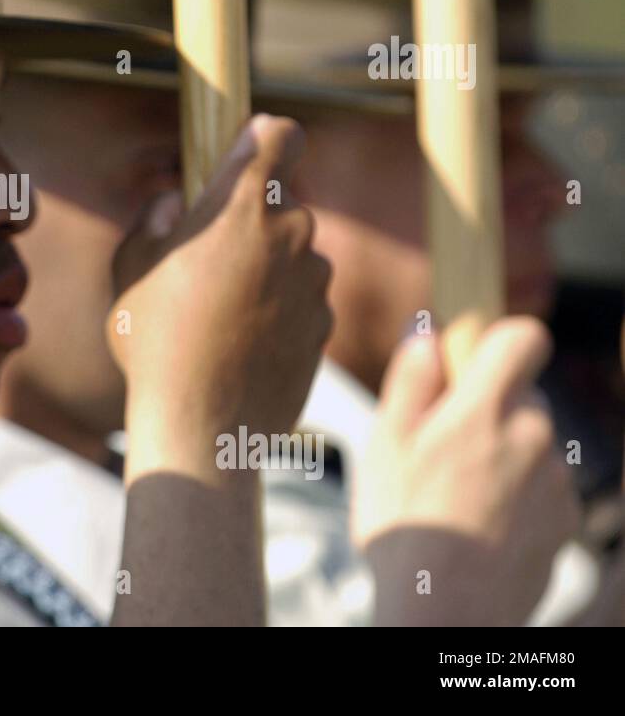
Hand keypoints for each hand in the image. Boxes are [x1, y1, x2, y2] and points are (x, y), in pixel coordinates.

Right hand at [107, 114, 332, 443]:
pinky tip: (238, 343)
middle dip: (250, 223)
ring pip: (292, 255)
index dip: (268, 138)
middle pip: (280, 205)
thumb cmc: (155, 340)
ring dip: (265, 270)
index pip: (283, 136)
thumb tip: (175, 205)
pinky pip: (301, 300)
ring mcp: (314, 282)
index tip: (250, 150)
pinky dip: (278, 311)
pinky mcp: (324, 325)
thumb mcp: (130, 266)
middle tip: (204, 262)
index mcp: (242, 206)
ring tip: (216, 315)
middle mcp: (291, 234)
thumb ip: (154, 219)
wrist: (202, 425)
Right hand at [352, 318, 579, 625]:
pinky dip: (517, 494)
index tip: (468, 364)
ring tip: (455, 497)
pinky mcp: (567, 518)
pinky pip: (542, 484)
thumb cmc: (404, 526)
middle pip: (520, 394)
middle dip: (485, 408)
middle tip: (439, 447)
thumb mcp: (382, 444)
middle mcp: (533, 435)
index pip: (523, 338)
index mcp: (485, 409)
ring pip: (529, 441)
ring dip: (501, 453)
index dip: (497, 340)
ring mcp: (556, 479)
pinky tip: (479, 524)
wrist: (446, 612)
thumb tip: (428, 336)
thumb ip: (410, 381)